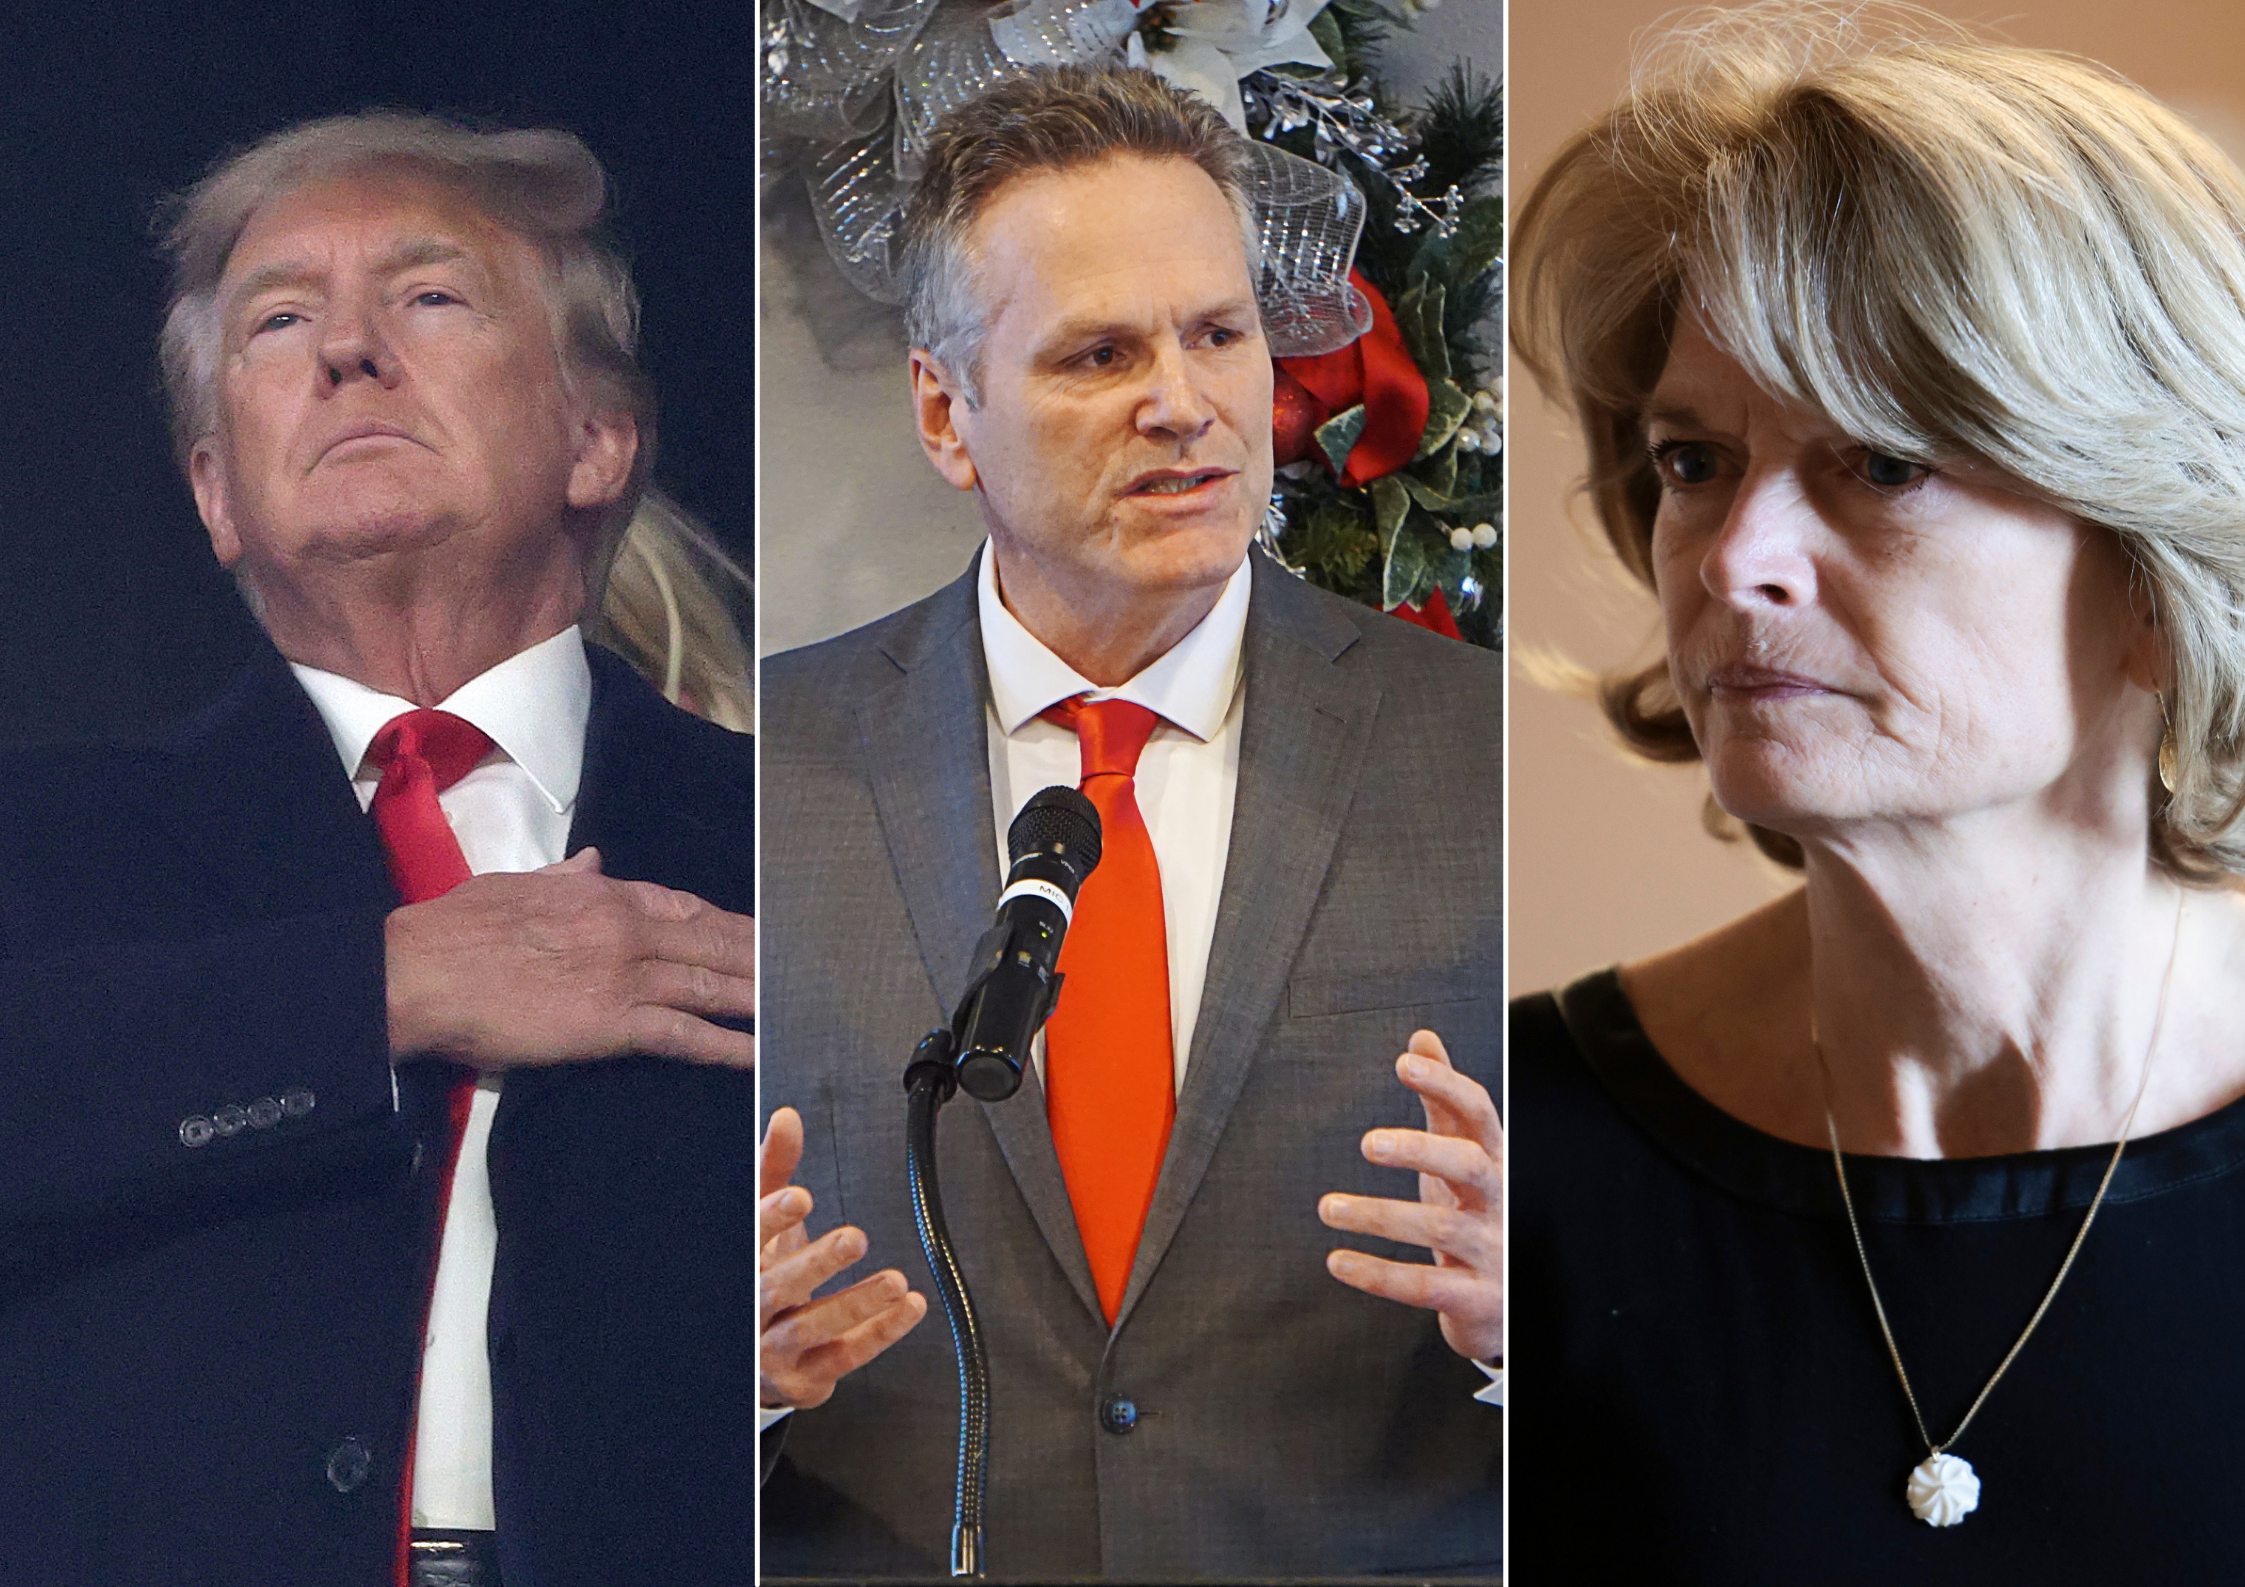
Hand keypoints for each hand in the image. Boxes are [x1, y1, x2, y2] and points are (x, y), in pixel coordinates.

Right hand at [385, 847, 756, 1068]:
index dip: (724, 922)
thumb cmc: (455, 931)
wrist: (419, 972)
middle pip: (710, 943)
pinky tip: (755, 1054)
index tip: (753, 932)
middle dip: (755, 958)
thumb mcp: (515, 885)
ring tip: (791, 1008)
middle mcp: (626, 930)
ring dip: (754, 998)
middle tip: (794, 969)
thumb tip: (592, 859)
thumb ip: (564, 877)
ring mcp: (622, 977)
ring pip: (707, 986)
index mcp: (602, 895)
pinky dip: (724, 1046)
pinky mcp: (610, 1025)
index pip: (682, 906)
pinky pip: (681, 1036)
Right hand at [759, 1106, 926, 1409]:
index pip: (750, 1241)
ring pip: (813, 1328)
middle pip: (777, 1288)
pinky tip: (907, 1308)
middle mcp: (753, 1310)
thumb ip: (774, 1169)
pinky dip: (880, 1332)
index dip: (772, 1219)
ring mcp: (776, 1349)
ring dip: (856, 1303)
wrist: (753, 1353)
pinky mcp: (806, 1376)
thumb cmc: (763, 1272)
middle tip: (855, 1239)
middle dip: (816, 1264)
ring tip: (895, 1282)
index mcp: (742, 1266)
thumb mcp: (765, 1222)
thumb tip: (787, 1118)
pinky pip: (845, 1355)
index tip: (800, 1198)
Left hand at [1319, 1029, 1502, 1361]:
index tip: (1403, 1063)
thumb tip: (1422, 1038)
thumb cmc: (1476, 1213)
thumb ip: (1444, 1099)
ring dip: (1378, 1215)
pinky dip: (1378, 1274)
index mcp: (1494, 1160)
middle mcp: (1500, 1202)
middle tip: (1367, 1143)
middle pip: (1470, 1166)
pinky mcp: (1477, 1299)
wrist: (1509, 1303)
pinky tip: (1337, 1261)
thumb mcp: (1462, 1155)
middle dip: (1421, 1150)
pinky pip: (1424, 1286)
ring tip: (1328, 1207)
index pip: (1479, 1113)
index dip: (1445, 1085)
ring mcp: (1493, 1253)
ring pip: (1439, 1230)